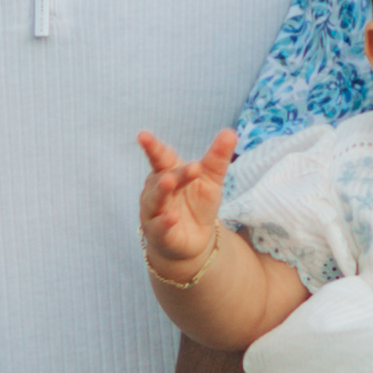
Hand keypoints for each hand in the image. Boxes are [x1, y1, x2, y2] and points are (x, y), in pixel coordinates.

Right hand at [134, 126, 237, 286]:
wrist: (195, 240)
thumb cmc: (198, 203)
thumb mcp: (212, 179)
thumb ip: (217, 157)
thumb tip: (230, 132)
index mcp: (167, 171)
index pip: (160, 156)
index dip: (152, 146)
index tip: (142, 135)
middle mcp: (156, 189)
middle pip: (164, 176)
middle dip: (175, 171)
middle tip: (194, 166)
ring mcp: (155, 211)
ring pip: (156, 199)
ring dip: (162, 190)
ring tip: (169, 181)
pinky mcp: (158, 232)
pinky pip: (159, 225)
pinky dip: (165, 221)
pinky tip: (172, 217)